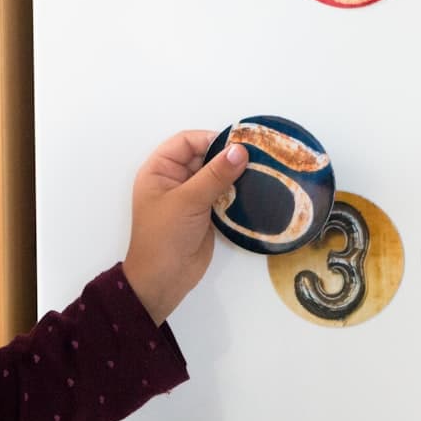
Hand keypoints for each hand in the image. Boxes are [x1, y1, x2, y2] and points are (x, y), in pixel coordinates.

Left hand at [124, 131, 247, 324]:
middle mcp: (175, 179)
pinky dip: (239, 190)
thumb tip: (241, 150)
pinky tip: (256, 189)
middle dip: (228, 156)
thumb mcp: (188, 201)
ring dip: (236, 174)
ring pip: (217, 174)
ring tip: (261, 171)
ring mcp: (192, 196)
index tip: (239, 145)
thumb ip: (215, 174)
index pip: (187, 142)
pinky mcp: (207, 211)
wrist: (164, 280)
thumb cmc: (165, 236)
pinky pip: (225, 193)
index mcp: (160, 170)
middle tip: (258, 156)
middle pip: (205, 156)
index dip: (211, 139)